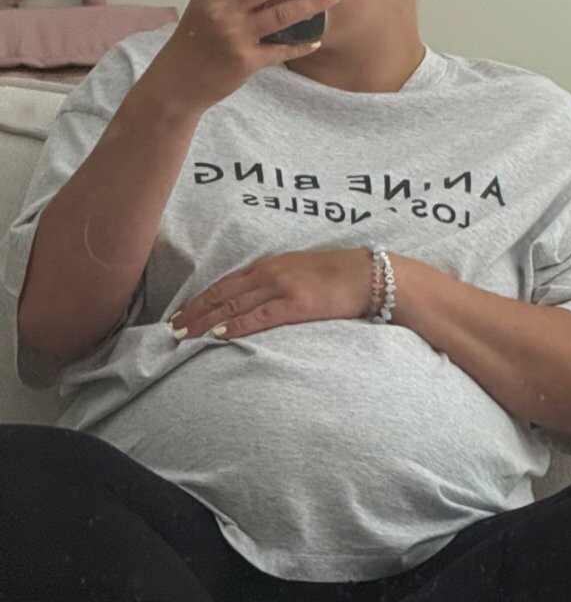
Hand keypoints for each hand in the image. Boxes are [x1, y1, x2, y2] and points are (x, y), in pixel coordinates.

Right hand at [147, 0, 340, 115]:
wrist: (177, 83)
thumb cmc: (192, 43)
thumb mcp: (202, 8)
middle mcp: (223, 10)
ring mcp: (236, 35)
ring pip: (283, 14)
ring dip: (313, 3)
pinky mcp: (247, 60)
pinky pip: (282, 50)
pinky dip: (301, 45)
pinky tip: (316, 39)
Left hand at [170, 248, 375, 341]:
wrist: (367, 275)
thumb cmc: (336, 275)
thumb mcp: (299, 271)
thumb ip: (275, 282)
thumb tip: (254, 300)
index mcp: (269, 265)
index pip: (224, 284)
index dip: (200, 299)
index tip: (181, 313)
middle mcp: (269, 273)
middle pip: (222, 295)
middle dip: (195, 311)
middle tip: (173, 328)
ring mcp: (281, 288)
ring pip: (233, 307)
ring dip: (206, 322)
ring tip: (186, 335)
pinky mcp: (296, 304)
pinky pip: (259, 317)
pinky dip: (236, 326)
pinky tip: (219, 335)